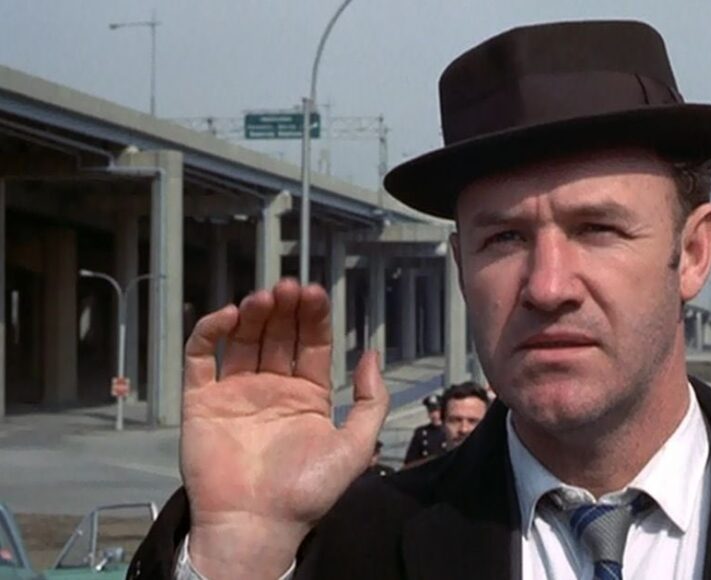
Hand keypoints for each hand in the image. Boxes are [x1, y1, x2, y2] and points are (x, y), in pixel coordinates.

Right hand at [180, 279, 388, 577]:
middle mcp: (271, 388)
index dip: (313, 317)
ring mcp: (235, 392)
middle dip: (284, 309)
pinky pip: (202, 359)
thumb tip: (372, 354)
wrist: (257, 524)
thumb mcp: (356, 446)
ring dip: (253, 315)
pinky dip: (211, 333)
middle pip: (278, 335)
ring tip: (264, 298)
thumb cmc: (307, 492)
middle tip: (288, 287)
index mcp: (307, 396)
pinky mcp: (202, 401)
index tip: (314, 292)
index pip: (311, 344)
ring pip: (243, 340)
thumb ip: (372, 401)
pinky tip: (229, 317)